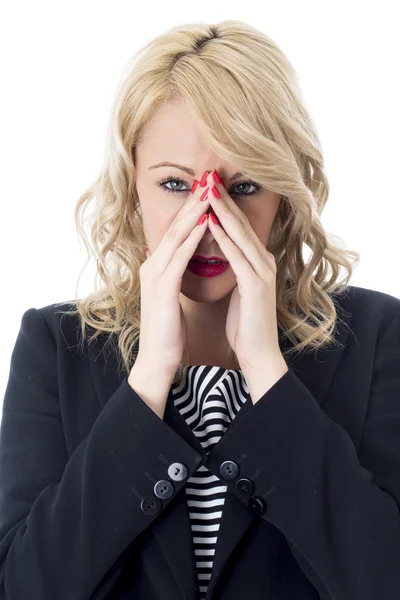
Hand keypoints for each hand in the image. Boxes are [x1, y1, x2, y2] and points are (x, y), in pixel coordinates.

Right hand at [137, 177, 211, 376]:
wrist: (157, 358)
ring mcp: (155, 275)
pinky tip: (205, 224)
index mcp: (156, 266)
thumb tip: (175, 258)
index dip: (191, 209)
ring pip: (176, 236)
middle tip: (208, 179)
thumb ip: (171, 273)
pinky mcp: (162, 288)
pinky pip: (179, 257)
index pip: (175, 231)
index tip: (207, 191)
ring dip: (194, 213)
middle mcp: (152, 265)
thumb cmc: (169, 329)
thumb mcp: (169, 295)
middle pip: (174, 226)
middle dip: (193, 202)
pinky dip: (192, 238)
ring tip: (209, 192)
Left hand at [202, 170, 282, 369]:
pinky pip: (237, 256)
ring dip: (223, 211)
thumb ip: (232, 265)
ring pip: (240, 235)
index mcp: (257, 262)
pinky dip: (224, 238)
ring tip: (208, 191)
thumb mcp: (237, 288)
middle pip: (240, 224)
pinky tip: (211, 224)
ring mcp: (262, 272)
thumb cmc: (243, 322)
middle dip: (223, 199)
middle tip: (209, 176)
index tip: (208, 187)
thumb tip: (217, 247)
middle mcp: (263, 261)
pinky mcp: (256, 285)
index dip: (223, 206)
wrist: (256, 352)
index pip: (238, 227)